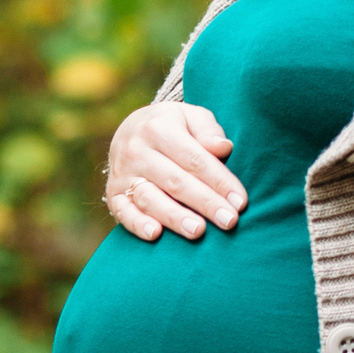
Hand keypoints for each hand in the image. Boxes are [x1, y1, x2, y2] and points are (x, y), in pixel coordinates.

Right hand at [103, 102, 244, 242]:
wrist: (130, 130)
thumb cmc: (173, 126)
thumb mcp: (191, 117)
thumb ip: (208, 130)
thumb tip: (223, 148)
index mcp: (159, 128)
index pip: (195, 159)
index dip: (219, 181)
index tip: (240, 201)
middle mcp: (136, 151)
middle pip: (176, 181)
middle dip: (205, 203)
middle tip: (229, 221)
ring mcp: (122, 174)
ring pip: (150, 199)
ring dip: (174, 217)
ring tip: (197, 231)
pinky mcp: (113, 194)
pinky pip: (123, 211)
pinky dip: (137, 224)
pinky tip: (155, 235)